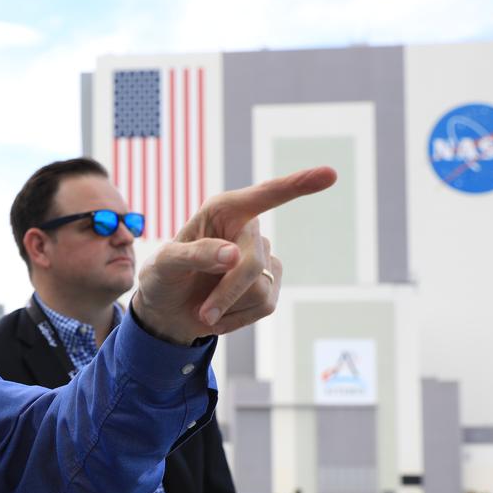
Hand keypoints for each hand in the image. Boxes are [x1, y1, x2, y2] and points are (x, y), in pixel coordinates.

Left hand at [132, 166, 336, 343]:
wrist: (168, 311)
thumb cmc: (162, 278)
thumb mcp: (164, 264)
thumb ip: (195, 254)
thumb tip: (235, 255)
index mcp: (224, 211)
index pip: (264, 195)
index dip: (297, 185)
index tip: (330, 174)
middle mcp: (248, 229)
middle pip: (253, 263)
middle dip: (228, 292)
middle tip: (202, 314)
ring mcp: (263, 256)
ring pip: (260, 289)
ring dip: (228, 307)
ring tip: (204, 308)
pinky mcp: (270, 283)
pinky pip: (265, 305)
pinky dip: (237, 318)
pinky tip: (220, 315)